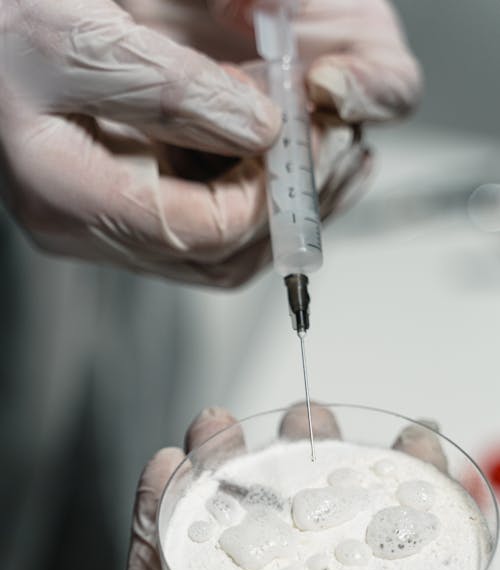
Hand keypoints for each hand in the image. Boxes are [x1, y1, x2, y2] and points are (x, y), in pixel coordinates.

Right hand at [0, 0, 419, 286]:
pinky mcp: (122, 213)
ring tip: (319, 158)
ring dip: (275, 212)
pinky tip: (278, 160)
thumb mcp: (78, 39)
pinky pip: (203, 230)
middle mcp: (88, 230)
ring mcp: (106, 228)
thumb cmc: (5, 33)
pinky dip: (251, 200)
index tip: (298, 139)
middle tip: (327, 151)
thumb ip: (171, 90)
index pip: (200, 230)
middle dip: (282, 209)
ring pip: (218, 255)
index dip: (261, 193)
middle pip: (217, 259)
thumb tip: (259, 130)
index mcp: (68, 197)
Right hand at [42, 404, 499, 569]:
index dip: (406, 489)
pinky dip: (158, 501)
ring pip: (229, 524)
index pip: (391, 553)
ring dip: (224, 466)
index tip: (412, 440)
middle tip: (310, 419)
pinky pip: (156, 547)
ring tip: (221, 426)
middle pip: (307, 524)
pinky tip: (167, 465)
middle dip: (312, 460)